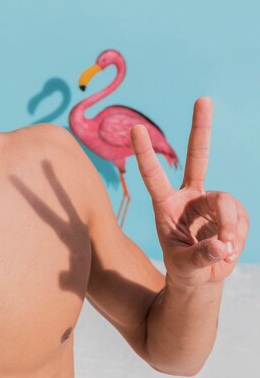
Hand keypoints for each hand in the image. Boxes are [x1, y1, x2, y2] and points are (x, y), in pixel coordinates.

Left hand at [130, 97, 248, 285]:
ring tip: (224, 250)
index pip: (153, 175)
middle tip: (203, 98)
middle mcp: (188, 196)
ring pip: (227, 202)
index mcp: (165, 205)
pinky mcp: (230, 212)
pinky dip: (239, 236)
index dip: (145, 153)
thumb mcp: (185, 267)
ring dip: (231, 227)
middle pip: (199, 157)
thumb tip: (222, 245)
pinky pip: (241, 218)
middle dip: (200, 127)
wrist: (201, 279)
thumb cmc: (184, 269)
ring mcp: (211, 202)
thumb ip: (201, 257)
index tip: (135, 128)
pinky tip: (229, 249)